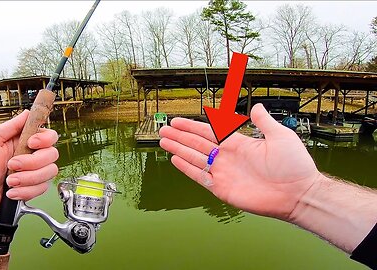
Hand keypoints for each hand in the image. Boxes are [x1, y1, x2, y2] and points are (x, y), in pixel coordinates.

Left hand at [0, 110, 58, 217]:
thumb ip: (11, 125)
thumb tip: (29, 112)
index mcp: (21, 141)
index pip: (48, 135)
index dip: (44, 139)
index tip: (31, 143)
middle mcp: (30, 155)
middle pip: (51, 154)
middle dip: (32, 162)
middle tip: (11, 164)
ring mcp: (32, 173)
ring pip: (49, 172)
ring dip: (28, 178)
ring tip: (9, 181)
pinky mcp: (31, 188)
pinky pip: (41, 188)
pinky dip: (25, 191)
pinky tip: (11, 191)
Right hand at [159, 103, 321, 220]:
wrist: (298, 193)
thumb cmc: (294, 165)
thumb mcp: (281, 136)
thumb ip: (264, 122)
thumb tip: (256, 106)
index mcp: (238, 144)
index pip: (209, 132)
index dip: (192, 126)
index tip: (177, 121)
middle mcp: (228, 157)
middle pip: (197, 144)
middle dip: (180, 136)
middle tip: (163, 129)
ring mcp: (224, 173)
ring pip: (194, 158)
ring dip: (178, 149)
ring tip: (163, 141)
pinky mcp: (222, 189)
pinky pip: (200, 176)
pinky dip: (186, 168)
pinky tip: (175, 160)